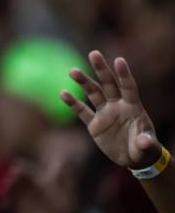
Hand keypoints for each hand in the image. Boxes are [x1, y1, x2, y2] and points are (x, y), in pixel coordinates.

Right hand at [60, 51, 160, 168]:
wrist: (133, 158)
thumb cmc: (145, 150)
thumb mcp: (148, 147)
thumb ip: (146, 143)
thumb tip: (144, 141)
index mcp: (133, 107)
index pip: (129, 87)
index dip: (124, 74)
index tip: (118, 60)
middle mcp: (118, 106)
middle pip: (108, 84)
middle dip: (101, 69)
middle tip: (93, 53)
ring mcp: (105, 113)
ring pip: (93, 93)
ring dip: (84, 82)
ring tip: (73, 71)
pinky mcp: (94, 124)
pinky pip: (82, 111)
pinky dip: (72, 103)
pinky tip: (63, 93)